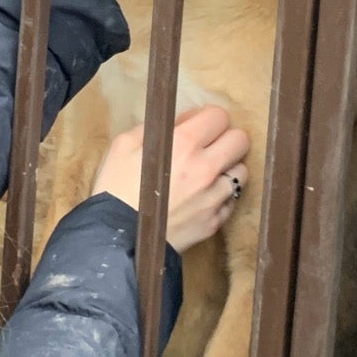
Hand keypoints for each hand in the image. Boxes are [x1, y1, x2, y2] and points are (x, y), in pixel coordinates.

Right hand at [91, 106, 249, 251]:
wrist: (118, 239)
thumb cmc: (115, 188)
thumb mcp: (124, 144)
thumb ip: (157, 127)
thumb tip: (181, 123)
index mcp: (184, 143)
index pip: (220, 116)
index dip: (208, 119)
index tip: (197, 126)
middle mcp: (205, 168)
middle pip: (240, 140)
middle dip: (225, 139)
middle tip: (208, 147)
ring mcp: (213, 198)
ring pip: (241, 171)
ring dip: (227, 168)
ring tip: (207, 174)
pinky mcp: (215, 222)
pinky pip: (231, 201)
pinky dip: (221, 196)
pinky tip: (202, 198)